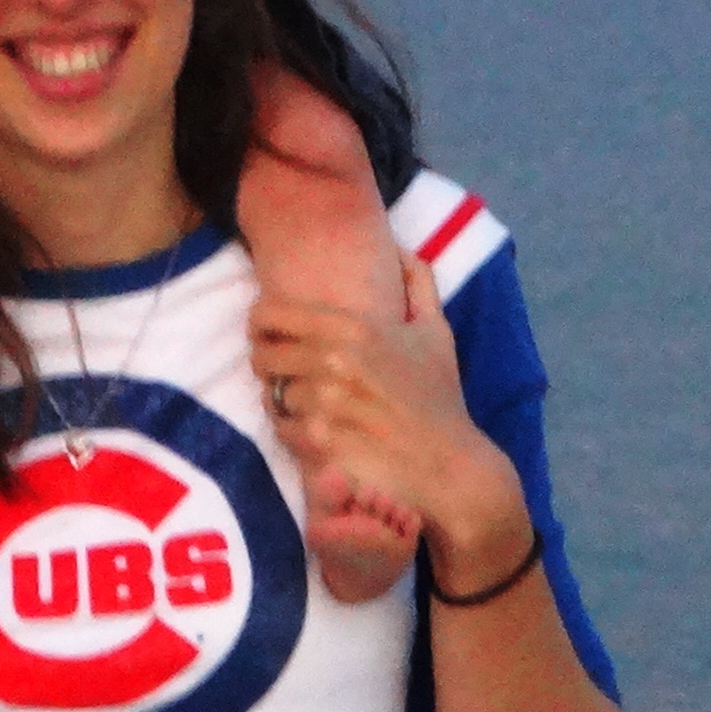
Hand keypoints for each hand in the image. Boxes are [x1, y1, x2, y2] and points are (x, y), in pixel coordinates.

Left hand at [248, 254, 521, 554]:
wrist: (449, 463)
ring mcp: (323, 403)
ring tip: (296, 401)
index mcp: (353, 328)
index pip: (271, 314)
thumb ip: (419, 282)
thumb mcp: (437, 332)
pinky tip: (307, 428)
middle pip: (262, 354)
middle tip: (278, 369)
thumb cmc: (439, 396)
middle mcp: (333, 361)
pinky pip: (280, 428)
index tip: (267, 331)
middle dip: (265, 361)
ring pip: (271, 393)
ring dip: (279, 397)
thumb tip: (400, 248)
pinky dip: (288, 429)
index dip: (260, 322)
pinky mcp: (319, 441)